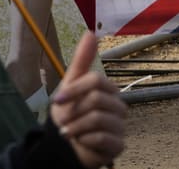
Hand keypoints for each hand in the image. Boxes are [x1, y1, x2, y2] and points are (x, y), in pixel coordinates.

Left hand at [50, 33, 125, 168]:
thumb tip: (91, 32)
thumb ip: (82, 60)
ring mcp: (120, 126)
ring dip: (76, 127)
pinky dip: (85, 140)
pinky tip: (80, 142)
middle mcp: (118, 107)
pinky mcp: (118, 145)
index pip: (96, 81)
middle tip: (65, 121)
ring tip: (69, 132)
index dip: (74, 90)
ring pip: (98, 119)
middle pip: (96, 100)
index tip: (58, 101)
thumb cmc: (71, 115)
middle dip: (74, 111)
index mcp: (109, 91)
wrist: (66, 146)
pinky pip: (103, 138)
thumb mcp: (71, 85)